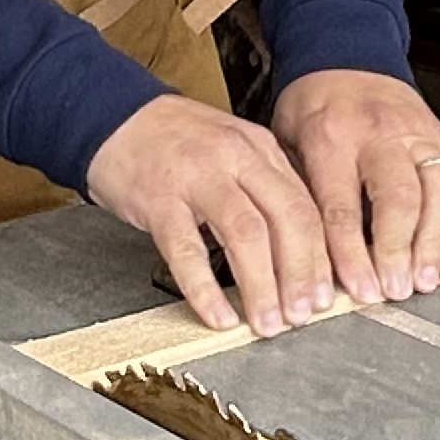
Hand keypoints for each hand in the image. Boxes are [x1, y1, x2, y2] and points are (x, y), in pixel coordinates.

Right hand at [86, 95, 332, 337]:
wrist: (112, 115)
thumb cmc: (174, 141)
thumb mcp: (232, 148)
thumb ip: (264, 186)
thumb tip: (300, 249)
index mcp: (258, 148)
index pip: (305, 205)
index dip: (321, 257)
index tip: (327, 296)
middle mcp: (234, 158)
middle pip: (286, 218)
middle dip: (301, 274)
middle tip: (302, 316)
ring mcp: (196, 176)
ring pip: (245, 234)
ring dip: (262, 286)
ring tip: (266, 324)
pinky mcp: (158, 198)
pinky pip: (187, 250)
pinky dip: (206, 289)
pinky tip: (217, 316)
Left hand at [272, 70, 439, 304]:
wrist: (346, 55)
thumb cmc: (313, 104)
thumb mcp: (285, 138)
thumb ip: (299, 191)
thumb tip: (304, 255)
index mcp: (330, 136)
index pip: (342, 204)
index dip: (351, 254)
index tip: (358, 290)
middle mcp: (377, 134)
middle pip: (396, 199)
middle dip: (396, 251)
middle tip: (395, 291)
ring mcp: (413, 134)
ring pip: (435, 194)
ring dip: (432, 244)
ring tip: (425, 281)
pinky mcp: (437, 138)